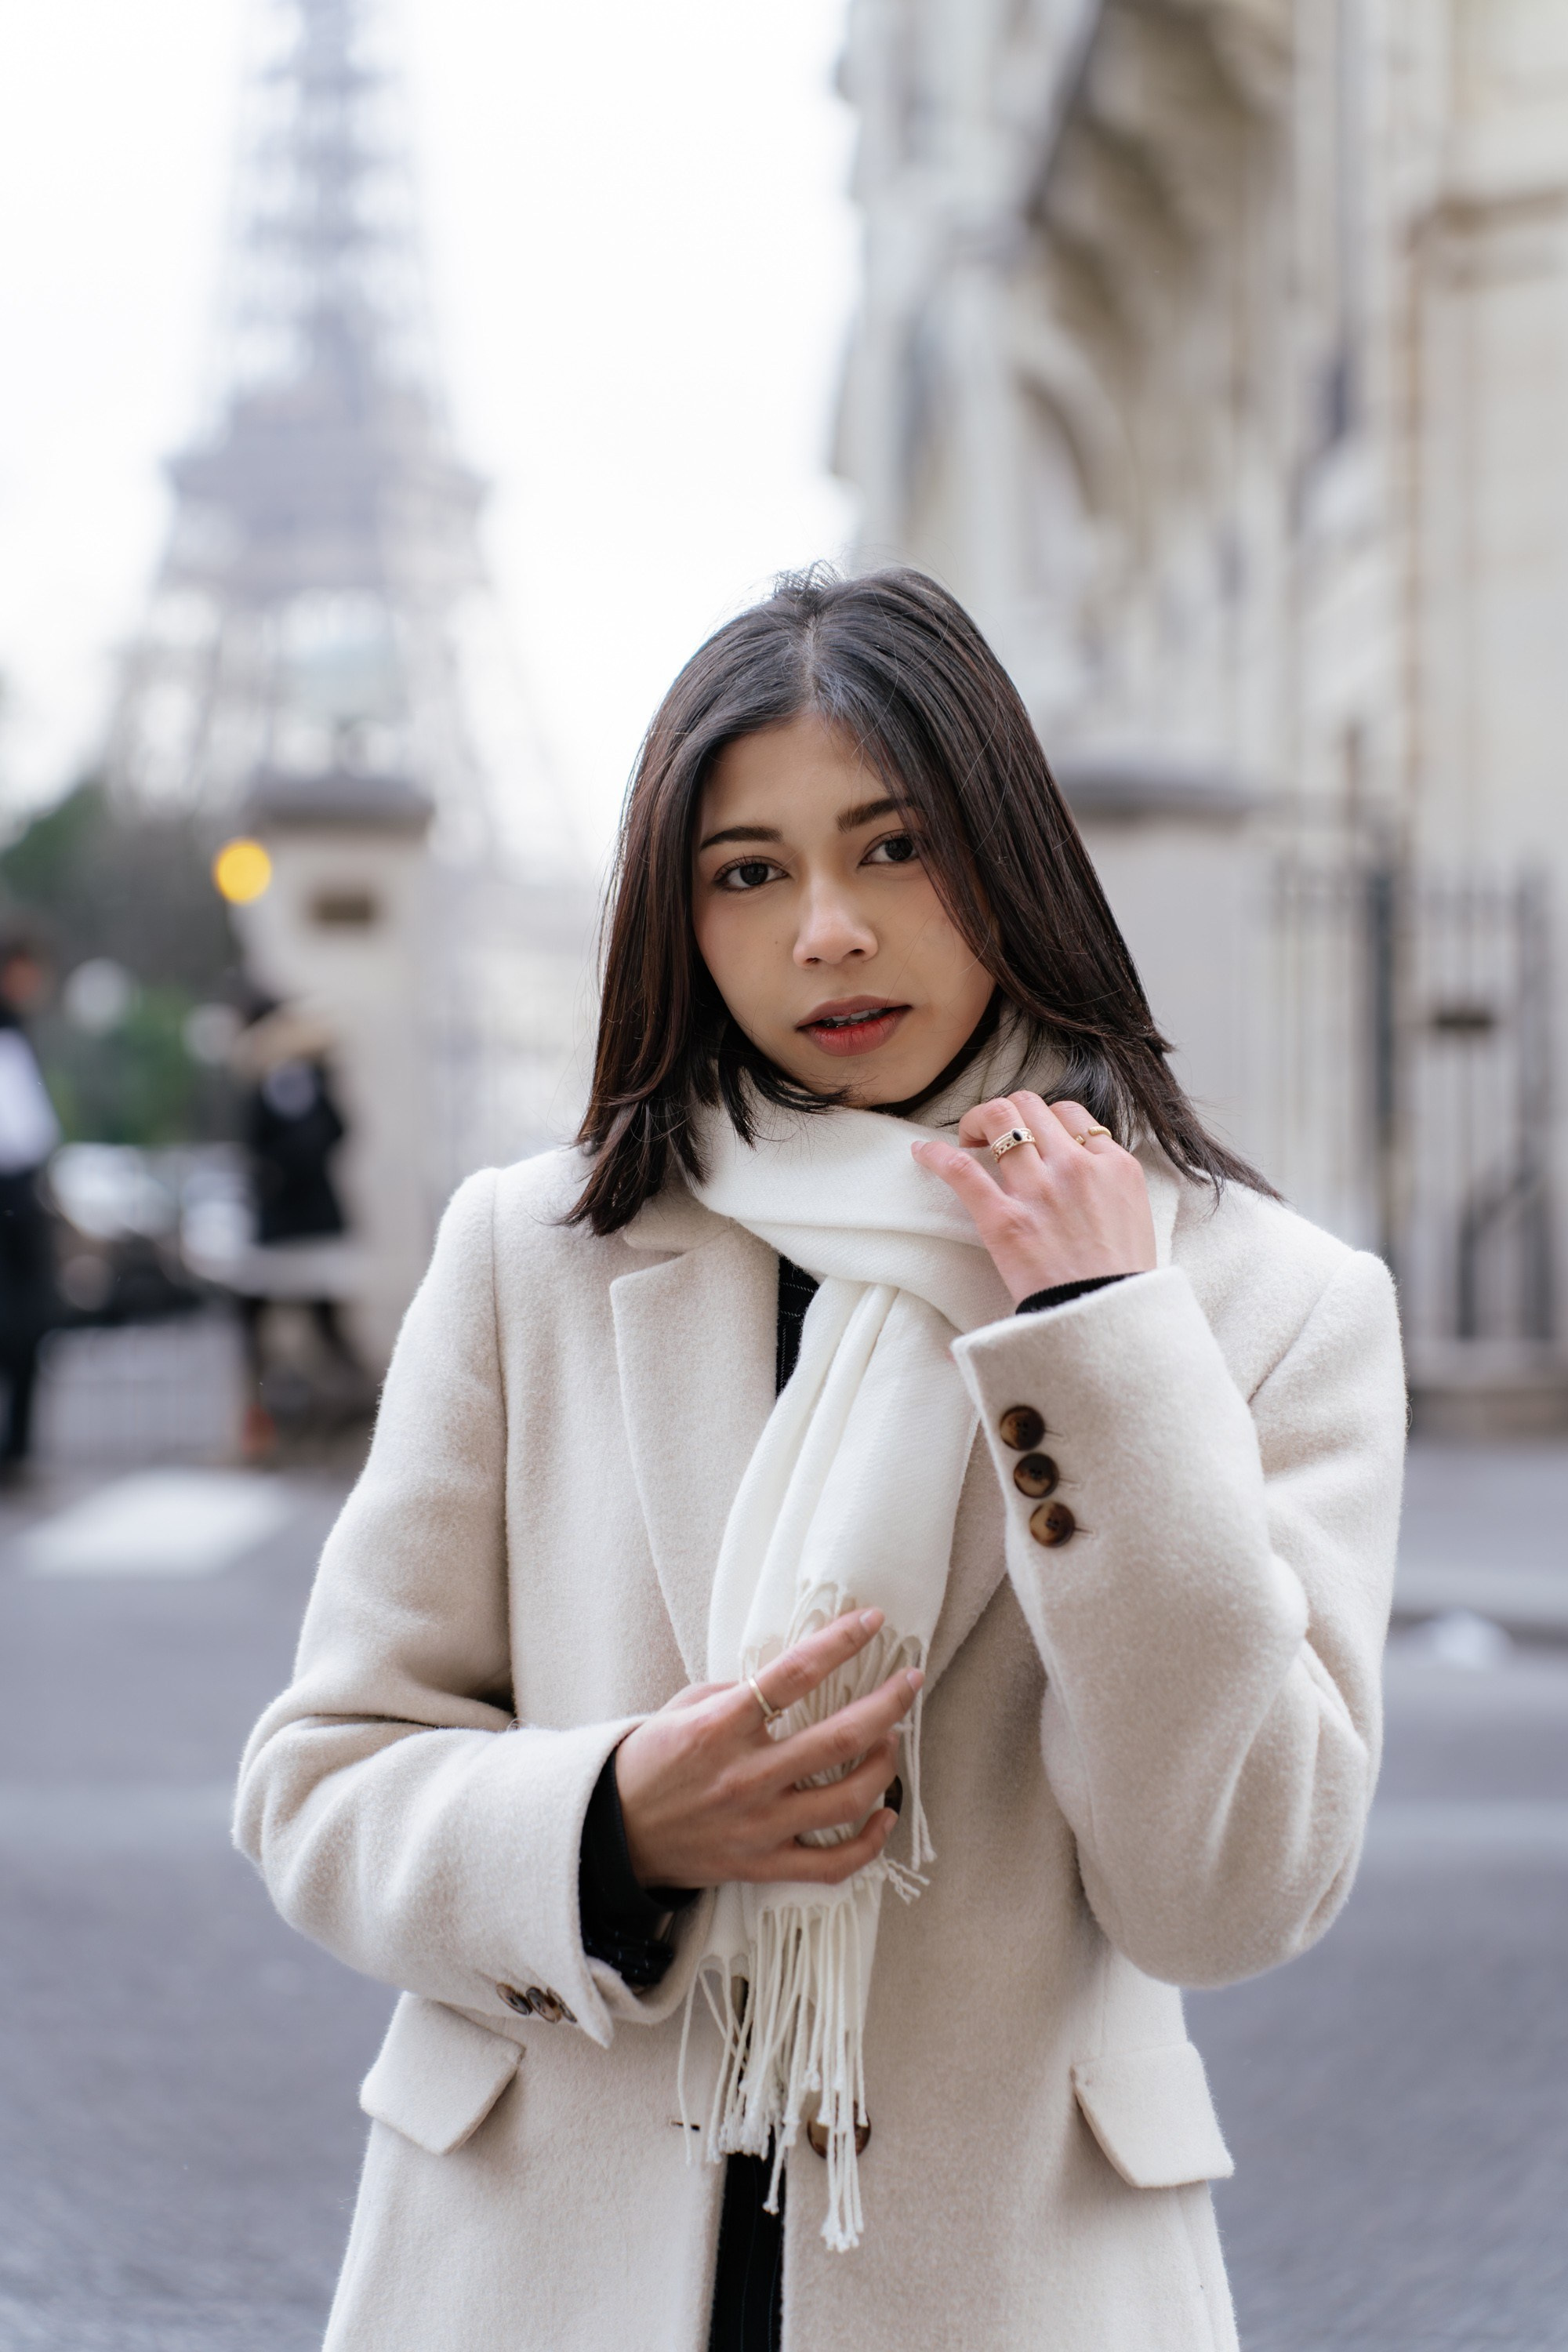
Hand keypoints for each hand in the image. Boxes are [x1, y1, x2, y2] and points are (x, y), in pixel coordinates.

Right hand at [614, 1609, 920, 1889]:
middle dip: (888, 1704)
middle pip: (840, 1738)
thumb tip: (791, 1681)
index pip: (795, 1674)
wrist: (611, 1835)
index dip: (840, 1643)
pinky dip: (869, 1842)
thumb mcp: (683, 1707)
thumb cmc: (648, 1763)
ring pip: (848, 1799)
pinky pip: (832, 1864)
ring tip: (890, 1741)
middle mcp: (746, 1776)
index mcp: (721, 1727)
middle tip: (909, 1682)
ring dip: (883, 1765)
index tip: (873, 1621)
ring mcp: (759, 1825)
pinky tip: (883, 1814)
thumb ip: (737, 1691)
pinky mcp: (763, 1865)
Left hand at [910, 1092, 1155, 1305]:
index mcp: (1115, 1166)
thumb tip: (1087, 1172)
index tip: (1033, 1136)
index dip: (1046, 1119)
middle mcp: (1077, 1167)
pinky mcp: (1004, 1219)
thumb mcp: (1136, 1218)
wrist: (1107, 1324)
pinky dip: (936, 1154)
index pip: (1072, 1114)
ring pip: (999, 1118)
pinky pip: (960, 1169)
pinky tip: (922, 1153)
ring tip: (967, 1138)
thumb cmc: (1121, 1283)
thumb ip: (1109, 1185)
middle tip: (994, 1133)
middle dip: (1008, 1111)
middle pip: (1031, 1105)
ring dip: (976, 1121)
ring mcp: (1039, 1190)